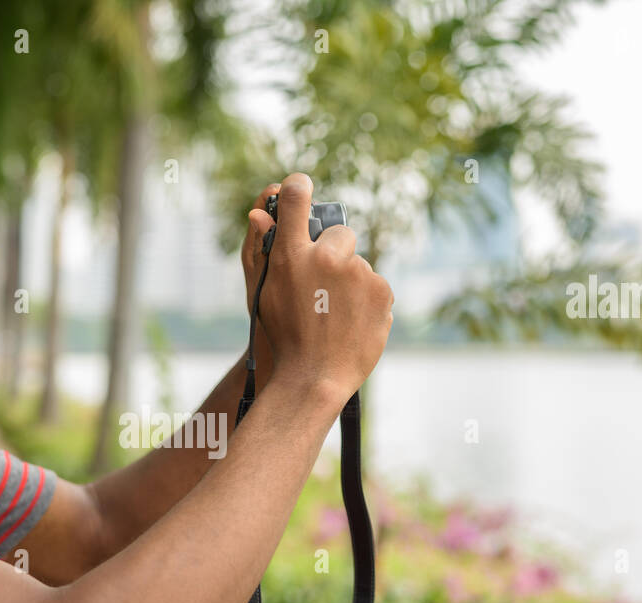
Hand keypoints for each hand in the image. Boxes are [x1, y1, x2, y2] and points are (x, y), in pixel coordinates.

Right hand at [247, 172, 392, 403]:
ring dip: (350, 282)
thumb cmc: (283, 336)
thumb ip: (262, 251)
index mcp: (292, 255)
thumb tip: (259, 214)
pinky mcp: (382, 290)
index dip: (297, 186)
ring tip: (335, 315)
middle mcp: (328, 258)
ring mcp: (359, 273)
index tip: (299, 186)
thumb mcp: (262, 292)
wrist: (315, 377)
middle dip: (334, 253)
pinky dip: (366, 300)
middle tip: (321, 288)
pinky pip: (374, 286)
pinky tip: (351, 321)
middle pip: (339, 234)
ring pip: (358, 265)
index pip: (295, 198)